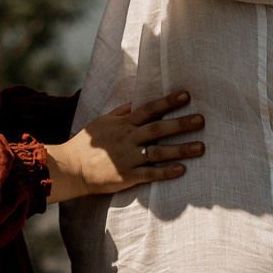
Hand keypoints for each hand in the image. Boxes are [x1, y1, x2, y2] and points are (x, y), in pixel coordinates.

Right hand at [44, 91, 203, 204]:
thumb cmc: (87, 143)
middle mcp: (128, 138)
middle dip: (181, 124)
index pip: (149, 109)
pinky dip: (166, 172)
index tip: (186, 96)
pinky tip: (182, 170)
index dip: (168, 102)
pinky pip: (150, 174)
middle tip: (201, 120)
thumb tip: (139, 100)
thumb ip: (122, 111)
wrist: (71, 168)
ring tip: (201, 147)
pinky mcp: (127, 176)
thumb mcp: (103, 121)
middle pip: (158, 129)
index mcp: (123, 123)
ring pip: (159, 152)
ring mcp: (128, 158)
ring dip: (181, 149)